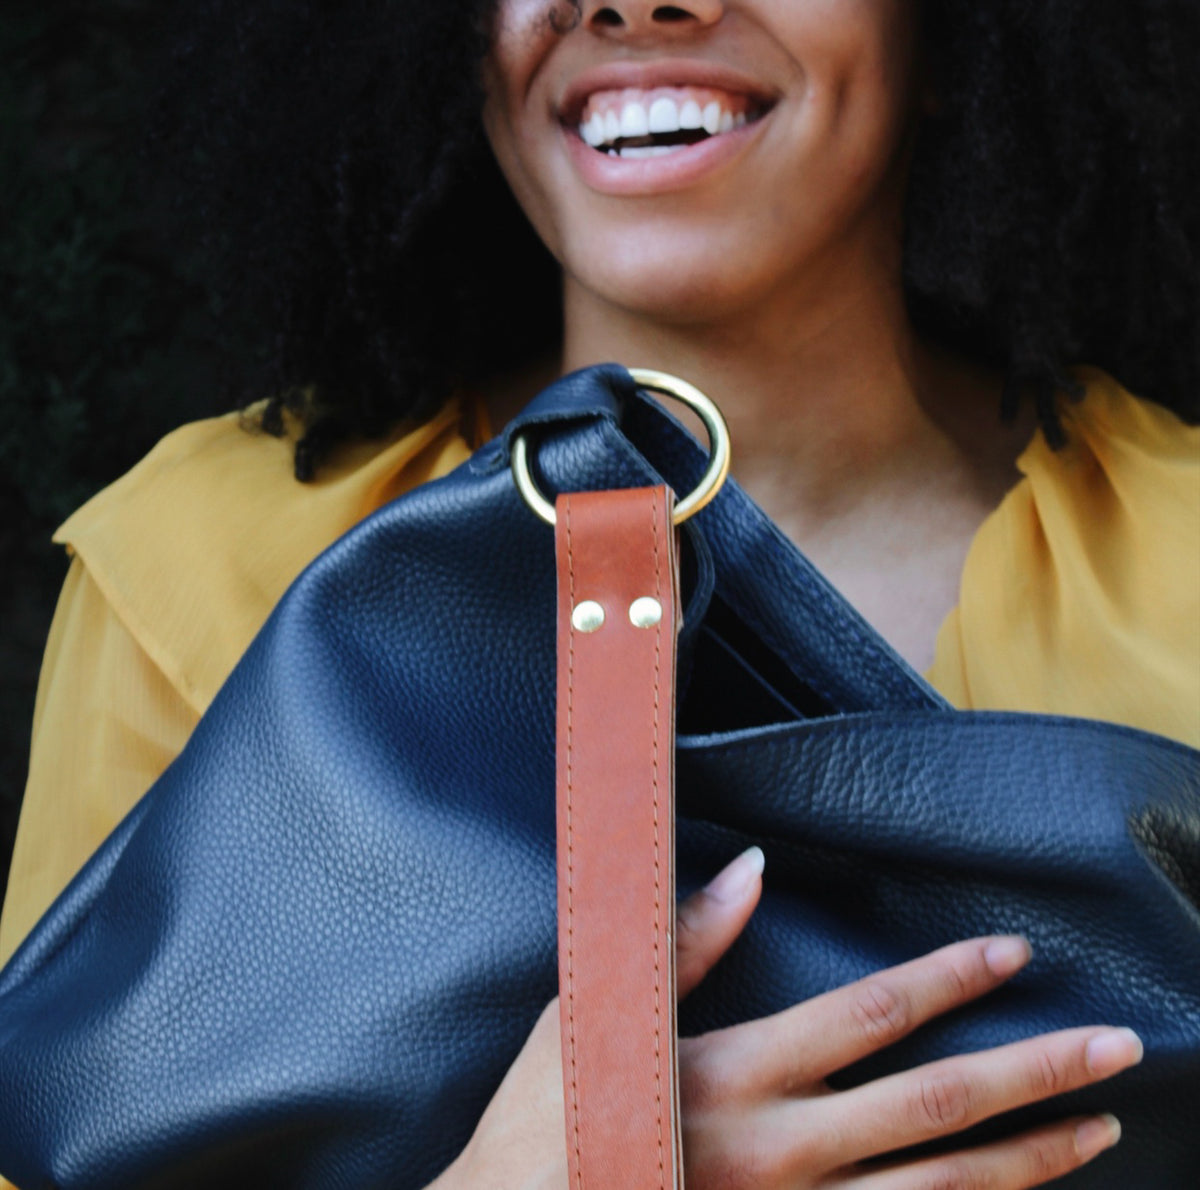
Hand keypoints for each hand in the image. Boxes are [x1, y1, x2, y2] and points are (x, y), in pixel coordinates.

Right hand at [436, 848, 1139, 1188]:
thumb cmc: (552, 1116)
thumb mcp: (597, 1012)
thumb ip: (681, 941)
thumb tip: (751, 868)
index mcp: (732, 1075)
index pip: (866, 1016)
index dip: (946, 979)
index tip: (1011, 953)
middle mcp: (779, 1152)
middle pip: (931, 1108)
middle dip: (1031, 1074)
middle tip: (1117, 1049)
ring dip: (1027, 1161)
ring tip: (1100, 1129)